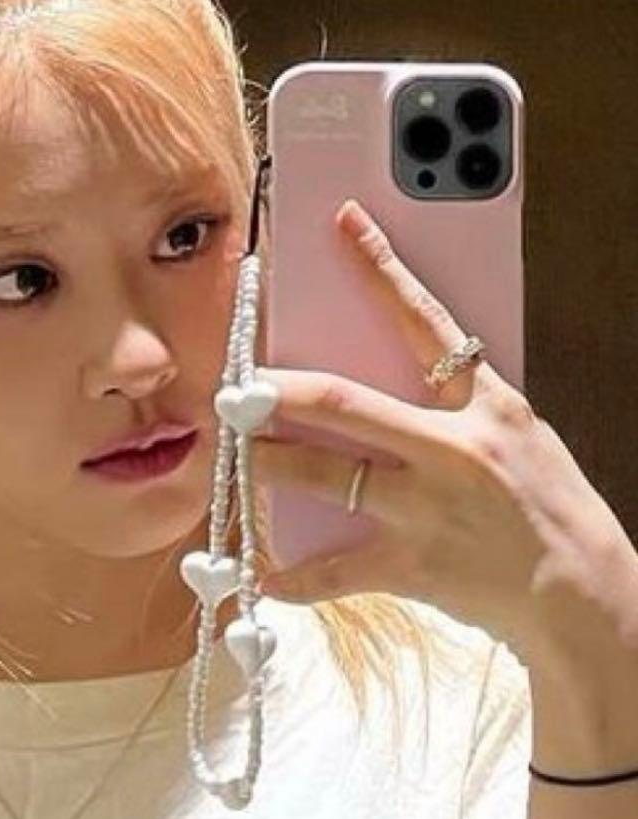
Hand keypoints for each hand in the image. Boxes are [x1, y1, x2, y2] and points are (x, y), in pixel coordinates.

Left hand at [253, 199, 637, 666]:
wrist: (586, 594)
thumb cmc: (548, 504)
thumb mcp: (515, 432)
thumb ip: (452, 402)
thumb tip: (379, 374)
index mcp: (483, 403)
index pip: (424, 319)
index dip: (380, 268)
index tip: (341, 224)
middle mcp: (451, 448)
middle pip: (342, 402)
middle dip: (278, 393)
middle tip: (232, 387)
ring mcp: (427, 508)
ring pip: (323, 475)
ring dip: (266, 464)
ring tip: (235, 456)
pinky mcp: (413, 566)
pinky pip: (335, 571)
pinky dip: (293, 578)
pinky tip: (263, 577)